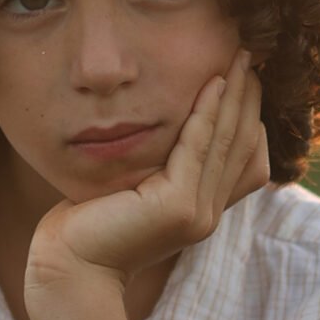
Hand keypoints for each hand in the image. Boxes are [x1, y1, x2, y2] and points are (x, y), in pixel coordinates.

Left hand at [31, 48, 270, 289]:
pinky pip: (198, 148)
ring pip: (225, 142)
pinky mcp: (177, 207)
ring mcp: (197, 213)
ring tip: (240, 57)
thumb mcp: (135, 188)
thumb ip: (159, 166)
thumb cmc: (88, 224)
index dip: (250, 115)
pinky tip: (213, 83)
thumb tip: (168, 126)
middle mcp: (208, 214)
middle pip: (242, 145)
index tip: (248, 75)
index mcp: (202, 210)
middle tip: (251, 54)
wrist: (68, 266)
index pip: (244, 158)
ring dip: (235, 96)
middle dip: (248, 97)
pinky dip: (207, 113)